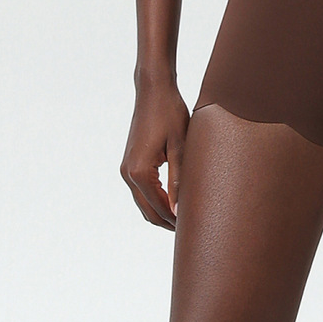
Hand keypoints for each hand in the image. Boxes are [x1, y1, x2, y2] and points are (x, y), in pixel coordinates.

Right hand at [121, 77, 189, 229]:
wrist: (153, 91)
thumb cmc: (170, 113)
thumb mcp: (180, 147)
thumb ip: (179, 180)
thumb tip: (179, 210)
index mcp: (140, 172)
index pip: (159, 209)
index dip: (177, 222)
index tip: (196, 229)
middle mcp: (128, 173)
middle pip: (148, 212)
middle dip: (169, 224)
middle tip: (194, 230)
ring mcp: (126, 169)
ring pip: (144, 204)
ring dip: (162, 214)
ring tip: (187, 219)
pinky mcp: (129, 164)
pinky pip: (142, 192)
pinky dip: (156, 202)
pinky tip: (175, 202)